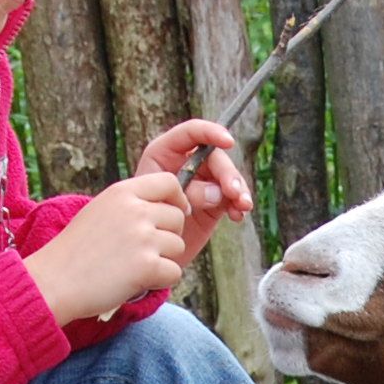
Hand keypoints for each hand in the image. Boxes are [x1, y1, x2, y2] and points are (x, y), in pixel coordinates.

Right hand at [24, 171, 190, 323]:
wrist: (54, 282)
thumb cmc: (75, 252)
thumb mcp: (100, 211)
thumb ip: (130, 205)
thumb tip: (169, 207)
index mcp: (122, 193)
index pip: (169, 182)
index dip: (177, 200)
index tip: (169, 217)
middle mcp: (135, 211)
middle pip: (178, 218)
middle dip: (168, 237)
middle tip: (142, 252)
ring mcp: (142, 238)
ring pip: (178, 246)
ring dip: (163, 261)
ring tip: (132, 267)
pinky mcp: (148, 266)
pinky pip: (174, 272)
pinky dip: (160, 281)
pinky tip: (135, 282)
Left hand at [142, 118, 251, 270]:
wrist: (143, 251)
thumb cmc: (141, 223)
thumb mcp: (159, 201)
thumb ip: (187, 192)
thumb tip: (217, 193)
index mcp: (165, 153)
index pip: (191, 133)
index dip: (211, 132)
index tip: (228, 142)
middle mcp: (187, 163)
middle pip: (215, 157)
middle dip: (228, 174)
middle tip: (234, 192)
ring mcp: (202, 182)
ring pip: (228, 177)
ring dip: (239, 190)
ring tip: (242, 206)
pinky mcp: (214, 203)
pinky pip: (232, 198)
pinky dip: (238, 205)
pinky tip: (238, 216)